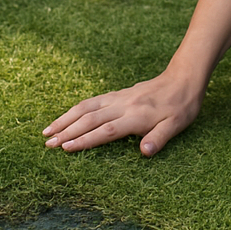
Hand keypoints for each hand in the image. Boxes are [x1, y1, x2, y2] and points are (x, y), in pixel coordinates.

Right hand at [43, 70, 204, 156]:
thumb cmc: (182, 106)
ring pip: (86, 107)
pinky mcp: (117, 94)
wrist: (183, 78)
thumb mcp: (177, 125)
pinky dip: (75, 109)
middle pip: (89, 119)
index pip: (106, 131)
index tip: (65, 148)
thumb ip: (160, 138)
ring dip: (65, 118)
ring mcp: (118, 98)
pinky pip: (92, 101)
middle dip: (66, 131)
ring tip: (48, 130)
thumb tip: (145, 152)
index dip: (85, 140)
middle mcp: (123, 105)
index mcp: (136, 116)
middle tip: (47, 143)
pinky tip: (67, 116)